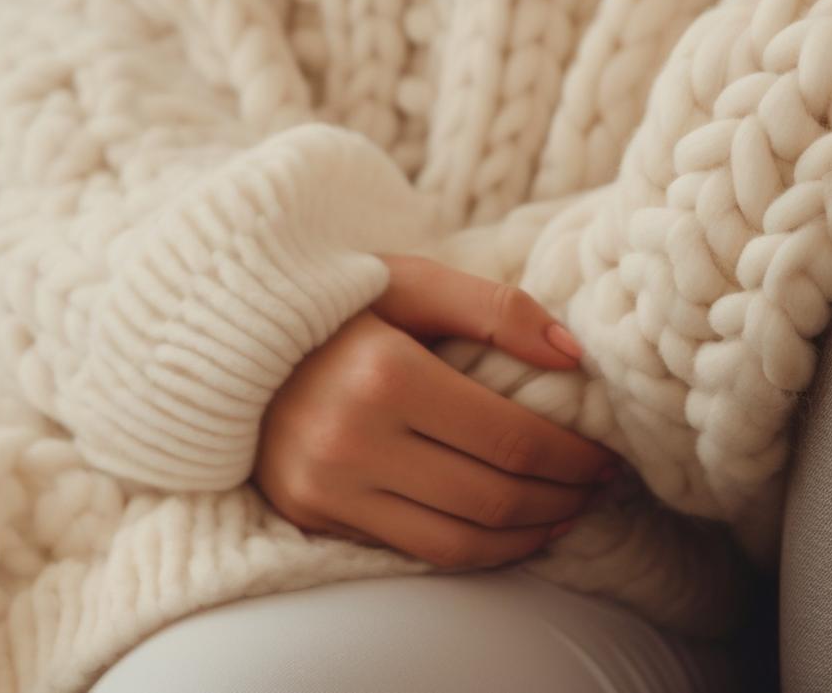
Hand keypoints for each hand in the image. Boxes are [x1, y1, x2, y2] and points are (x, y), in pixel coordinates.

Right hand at [252, 253, 625, 570]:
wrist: (224, 337)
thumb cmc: (332, 302)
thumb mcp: (410, 281)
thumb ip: (495, 308)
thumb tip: (574, 353)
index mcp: (385, 374)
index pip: (510, 439)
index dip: (572, 456)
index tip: (607, 456)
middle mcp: (351, 440)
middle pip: (492, 497)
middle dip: (562, 499)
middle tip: (598, 486)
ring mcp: (326, 486)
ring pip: (458, 542)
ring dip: (528, 536)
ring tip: (566, 513)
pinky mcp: (311, 514)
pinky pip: (413, 551)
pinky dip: (475, 551)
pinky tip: (509, 530)